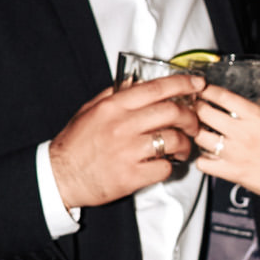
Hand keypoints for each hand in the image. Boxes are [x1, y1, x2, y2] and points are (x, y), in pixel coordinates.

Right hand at [48, 76, 203, 209]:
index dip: (183, 83)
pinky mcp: (132, 176)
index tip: (198, 84)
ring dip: (185, 143)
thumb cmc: (75, 144)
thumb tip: (135, 82)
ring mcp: (128, 152)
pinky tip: (163, 164)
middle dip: (190, 116)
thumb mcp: (89, 110)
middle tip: (193, 122)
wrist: (61, 177)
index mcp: (113, 107)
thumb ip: (113, 94)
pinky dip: (169, 166)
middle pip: (172, 112)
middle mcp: (122, 126)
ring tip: (182, 147)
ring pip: (173, 139)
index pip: (156, 88)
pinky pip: (164, 167)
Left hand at [194, 90, 259, 211]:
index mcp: (257, 118)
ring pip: (200, 137)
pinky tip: (209, 156)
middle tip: (198, 108)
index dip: (208, 91)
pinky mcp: (231, 173)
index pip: (224, 97)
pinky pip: (203, 163)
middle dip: (198, 108)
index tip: (203, 89)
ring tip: (202, 132)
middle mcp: (243, 133)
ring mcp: (234, 154)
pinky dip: (202, 159)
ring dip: (198, 133)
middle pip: (205, 114)